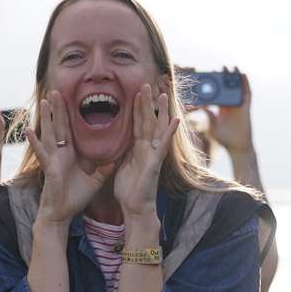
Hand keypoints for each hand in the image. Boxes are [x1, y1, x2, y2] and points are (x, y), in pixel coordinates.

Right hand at [28, 90, 110, 225]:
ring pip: (50, 134)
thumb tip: (116, 158)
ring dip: (47, 118)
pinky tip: (28, 131)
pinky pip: (42, 153)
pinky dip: (35, 142)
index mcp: (71, 154)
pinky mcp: (49, 169)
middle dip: (58, 109)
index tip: (72, 98)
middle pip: (60, 126)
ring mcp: (53, 160)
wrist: (61, 214)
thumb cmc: (74, 198)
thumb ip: (103, 169)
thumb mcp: (95, 181)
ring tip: (44, 102)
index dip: (71, 115)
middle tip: (56, 91)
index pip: (72, 130)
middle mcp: (60, 154)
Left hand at [113, 84, 177, 219]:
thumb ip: (122, 152)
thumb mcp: (121, 165)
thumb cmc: (128, 189)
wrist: (135, 208)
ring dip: (159, 111)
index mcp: (138, 148)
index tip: (137, 91)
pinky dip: (169, 132)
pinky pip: (162, 145)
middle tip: (147, 84)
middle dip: (147, 103)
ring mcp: (153, 155)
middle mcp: (148, 149)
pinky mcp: (155, 163)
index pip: (138, 123)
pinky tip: (176, 120)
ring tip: (162, 94)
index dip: (138, 108)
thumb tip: (114, 142)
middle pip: (148, 121)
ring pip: (156, 128)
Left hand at [203, 69, 253, 154]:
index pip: (216, 94)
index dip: (212, 86)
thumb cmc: (224, 139)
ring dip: (234, 78)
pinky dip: (245, 84)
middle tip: (218, 68)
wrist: (237, 147)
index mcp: (221, 108)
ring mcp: (238, 105)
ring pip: (236, 89)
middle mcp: (230, 105)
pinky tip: (243, 75)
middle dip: (223, 78)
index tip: (207, 78)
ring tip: (230, 67)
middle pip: (226, 88)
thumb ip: (208, 116)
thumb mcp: (213, 126)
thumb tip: (202, 106)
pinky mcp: (246, 107)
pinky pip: (246, 93)